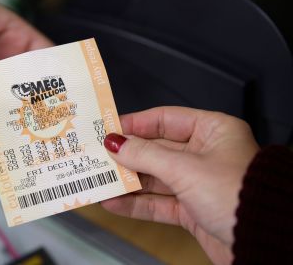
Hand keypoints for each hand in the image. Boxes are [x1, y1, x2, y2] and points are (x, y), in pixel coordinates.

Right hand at [102, 107, 258, 264]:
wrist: (262, 241)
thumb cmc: (238, 194)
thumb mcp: (186, 168)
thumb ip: (146, 155)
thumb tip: (115, 143)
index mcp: (213, 131)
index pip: (165, 119)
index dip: (135, 124)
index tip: (108, 129)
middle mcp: (205, 154)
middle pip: (156, 150)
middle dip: (127, 156)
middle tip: (98, 156)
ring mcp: (197, 183)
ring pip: (154, 178)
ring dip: (128, 181)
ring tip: (100, 180)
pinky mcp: (192, 209)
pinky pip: (159, 203)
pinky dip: (136, 204)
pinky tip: (114, 203)